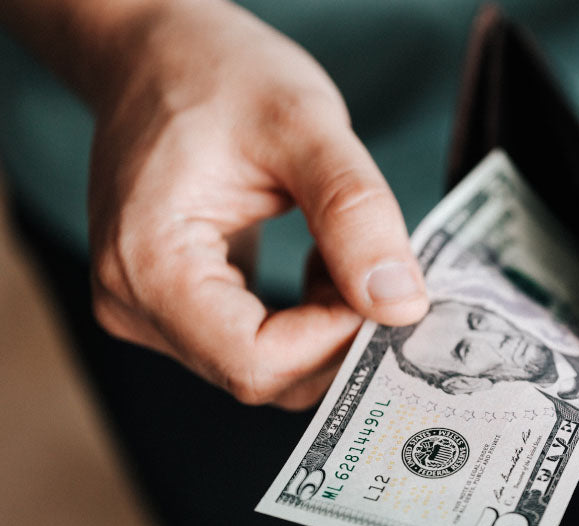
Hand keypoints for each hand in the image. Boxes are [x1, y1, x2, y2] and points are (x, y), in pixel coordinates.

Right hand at [87, 1, 427, 409]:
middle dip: (337, 335)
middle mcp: (133, 303)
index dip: (335, 340)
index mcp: (148, 264)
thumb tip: (400, 305)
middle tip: (380, 271)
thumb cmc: (218, 74)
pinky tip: (321, 265)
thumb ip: (355, 214)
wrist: (159, 54)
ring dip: (325, 327)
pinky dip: (306, 319)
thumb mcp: (304, 125)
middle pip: (261, 374)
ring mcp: (148, 309)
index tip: (384, 288)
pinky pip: (254, 345)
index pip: (256, 361)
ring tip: (343, 253)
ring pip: (264, 366)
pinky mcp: (173, 305)